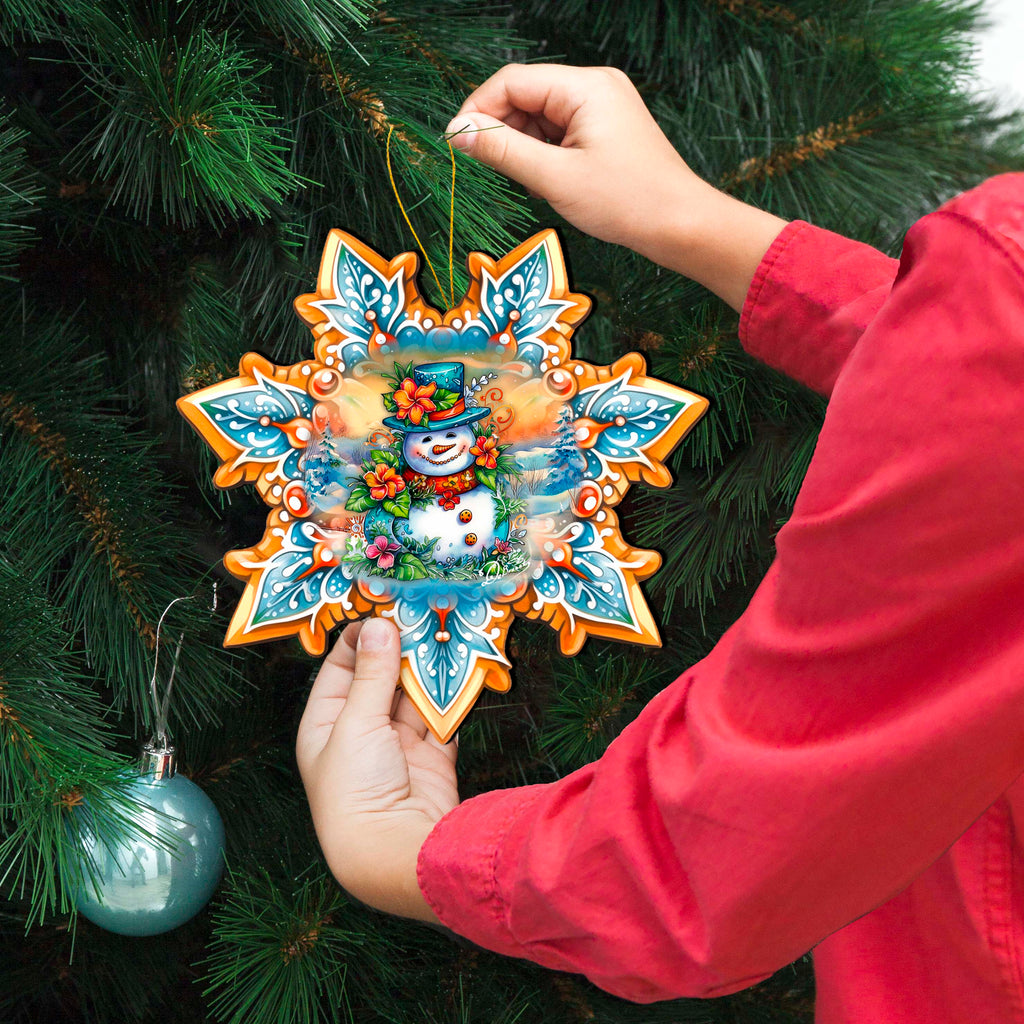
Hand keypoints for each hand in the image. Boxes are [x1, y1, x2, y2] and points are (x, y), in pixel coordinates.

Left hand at [296, 618, 458, 921]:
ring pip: (412, 692)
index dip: (360, 637)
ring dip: (425, 666)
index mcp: (326, 725)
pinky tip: (457, 665)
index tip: (383, 604)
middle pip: (380, 677)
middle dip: (399, 646)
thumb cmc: (356, 791)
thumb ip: (374, 673)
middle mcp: (360, 732)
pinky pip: (440, 714)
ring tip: (441, 629)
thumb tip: (379, 624)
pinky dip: (449, 693)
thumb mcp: (356, 723)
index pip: (341, 668)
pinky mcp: (431, 756)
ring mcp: (397, 745)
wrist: (397, 854)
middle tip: (420, 609)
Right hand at [446, 63, 787, 311]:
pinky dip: (543, 156)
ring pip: (540, 118)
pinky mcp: (606, 131)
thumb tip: (459, 133)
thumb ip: (503, 151)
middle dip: (500, 130)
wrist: (681, 226)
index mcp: (585, 87)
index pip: (512, 81)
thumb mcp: (555, 179)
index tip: (456, 143)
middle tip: (482, 169)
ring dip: (521, 147)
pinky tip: (545, 184)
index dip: (478, 109)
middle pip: (525, 96)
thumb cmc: (627, 202)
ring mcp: (603, 108)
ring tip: (525, 183)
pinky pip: (559, 134)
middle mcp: (595, 87)